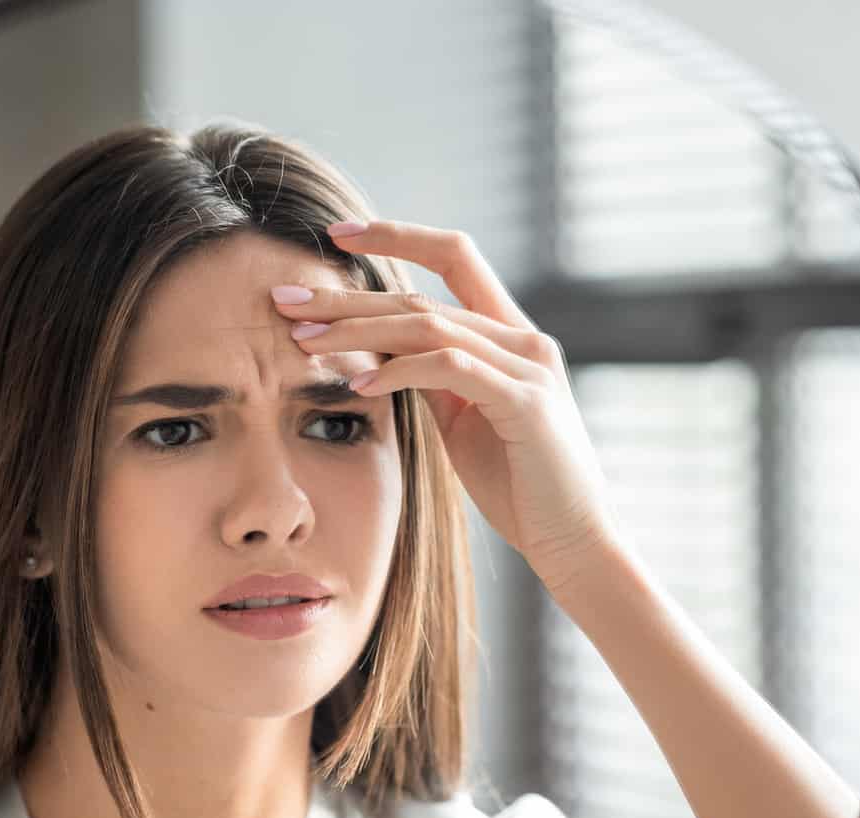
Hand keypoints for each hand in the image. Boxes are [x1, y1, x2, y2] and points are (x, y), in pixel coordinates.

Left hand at [273, 219, 619, 589]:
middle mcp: (524, 339)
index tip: (336, 235)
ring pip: (429, 326)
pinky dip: (400, 370)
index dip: (397, 236)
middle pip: (422, 297)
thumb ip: (432, 379)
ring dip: (358, 331)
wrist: (573, 540)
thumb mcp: (463, 420)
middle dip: (347, 297)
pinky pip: (450, 369)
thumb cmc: (519, 486)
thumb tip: (379, 351)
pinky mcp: (525, 402)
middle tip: (285, 300)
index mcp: (511, 336)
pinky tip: (360, 383)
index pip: (454, 257)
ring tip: (305, 341)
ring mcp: (529, 366)